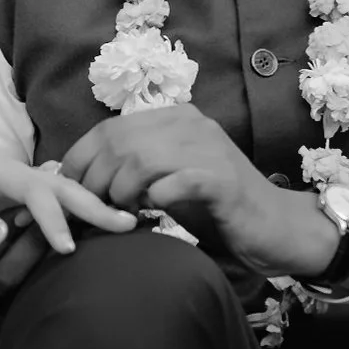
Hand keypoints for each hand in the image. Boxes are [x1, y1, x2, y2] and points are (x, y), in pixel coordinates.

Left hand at [0, 158, 138, 253]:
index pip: (33, 189)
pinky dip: (80, 216)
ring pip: (65, 195)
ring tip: (127, 225)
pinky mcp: (23, 204)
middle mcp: (15, 176)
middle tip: (127, 224)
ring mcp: (21, 189)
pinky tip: (101, 229)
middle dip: (94, 204)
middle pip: (61, 186)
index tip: (67, 247)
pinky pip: (57, 208)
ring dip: (94, 209)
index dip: (52, 216)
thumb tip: (2, 232)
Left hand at [60, 105, 333, 278]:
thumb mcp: (169, 183)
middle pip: (117, 143)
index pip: (107, 129)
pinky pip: (172, 183)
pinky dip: (153, 202)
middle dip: (93, 182)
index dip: (79, 161)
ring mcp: (208, 149)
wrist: (278, 228)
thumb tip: (82, 183)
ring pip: (139, 160)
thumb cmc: (218, 210)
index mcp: (174, 119)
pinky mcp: (222, 179)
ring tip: (121, 216)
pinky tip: (153, 215)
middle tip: (92, 212)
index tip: (71, 193)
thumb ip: (133, 173)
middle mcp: (189, 125)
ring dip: (119, 193)